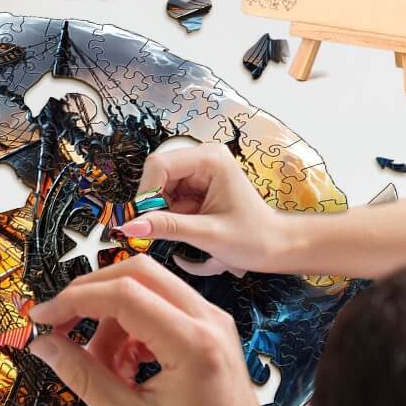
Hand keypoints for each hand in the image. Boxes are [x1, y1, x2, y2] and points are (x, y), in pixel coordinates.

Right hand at [29, 256, 281, 405]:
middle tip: (60, 327)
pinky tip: (123, 368)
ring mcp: (212, 320)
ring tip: (100, 367)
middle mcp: (207, 319)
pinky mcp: (209, 328)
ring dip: (112, 317)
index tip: (42, 318)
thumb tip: (44, 345)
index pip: (123, 294)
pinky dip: (133, 327)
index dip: (74, 300)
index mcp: (192, 343)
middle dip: (90, 295)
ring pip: (148, 287)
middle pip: (136, 273)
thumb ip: (84, 378)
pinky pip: (161, 306)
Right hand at [119, 140, 287, 275]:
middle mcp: (204, 159)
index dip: (145, 193)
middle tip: (156, 230)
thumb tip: (129, 227)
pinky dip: (168, 214)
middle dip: (152, 203)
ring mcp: (200, 172)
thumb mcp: (207, 235)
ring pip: (159, 188)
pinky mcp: (197, 186)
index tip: (139, 221)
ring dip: (160, 211)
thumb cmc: (253, 238)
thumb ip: (167, 227)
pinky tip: (186, 227)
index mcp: (210, 159)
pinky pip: (168, 197)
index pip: (159, 165)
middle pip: (157, 174)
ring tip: (182, 229)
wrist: (275, 246)